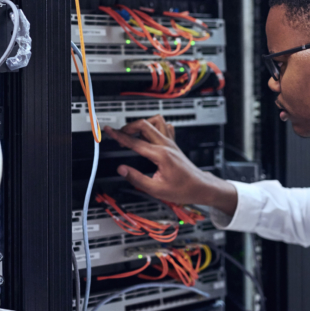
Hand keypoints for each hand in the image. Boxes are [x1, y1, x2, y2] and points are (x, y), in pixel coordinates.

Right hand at [105, 115, 237, 214]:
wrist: (201, 187)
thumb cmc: (183, 189)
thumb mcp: (156, 190)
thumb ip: (136, 179)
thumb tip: (122, 169)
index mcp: (160, 155)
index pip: (134, 142)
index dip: (118, 136)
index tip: (109, 131)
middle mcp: (166, 145)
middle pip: (144, 124)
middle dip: (128, 127)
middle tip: (119, 135)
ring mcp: (171, 142)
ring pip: (156, 120)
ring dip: (142, 124)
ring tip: (134, 134)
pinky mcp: (173, 143)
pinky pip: (165, 126)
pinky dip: (155, 126)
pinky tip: (149, 134)